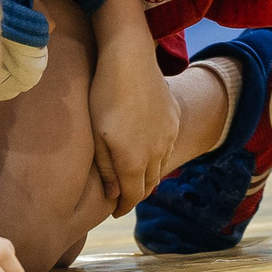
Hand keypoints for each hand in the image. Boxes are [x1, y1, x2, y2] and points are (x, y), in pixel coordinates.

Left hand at [87, 43, 180, 215]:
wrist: (130, 60)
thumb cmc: (105, 96)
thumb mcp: (97, 135)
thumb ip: (106, 168)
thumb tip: (113, 194)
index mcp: (134, 161)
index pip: (132, 196)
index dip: (124, 207)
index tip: (115, 211)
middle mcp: (156, 153)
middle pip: (149, 185)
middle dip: (136, 194)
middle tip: (123, 197)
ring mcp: (168, 135)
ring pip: (161, 167)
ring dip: (148, 176)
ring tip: (135, 178)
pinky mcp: (174, 119)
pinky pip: (168, 147)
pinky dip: (158, 157)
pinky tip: (148, 151)